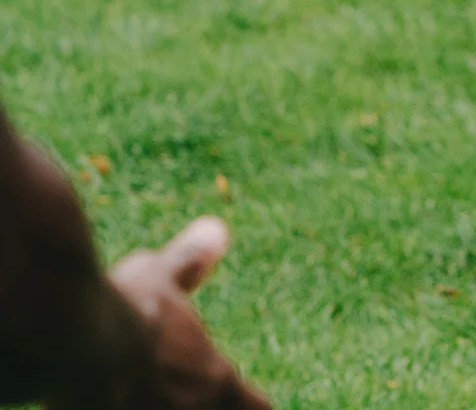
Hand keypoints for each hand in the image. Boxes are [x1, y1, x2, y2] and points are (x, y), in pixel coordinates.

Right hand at [109, 217, 272, 409]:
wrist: (72, 344)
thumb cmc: (125, 306)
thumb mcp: (159, 275)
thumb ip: (188, 263)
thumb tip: (216, 232)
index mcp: (216, 384)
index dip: (253, 404)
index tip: (251, 399)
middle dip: (208, 407)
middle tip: (200, 394)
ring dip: (170, 406)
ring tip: (152, 393)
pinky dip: (120, 407)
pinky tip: (111, 397)